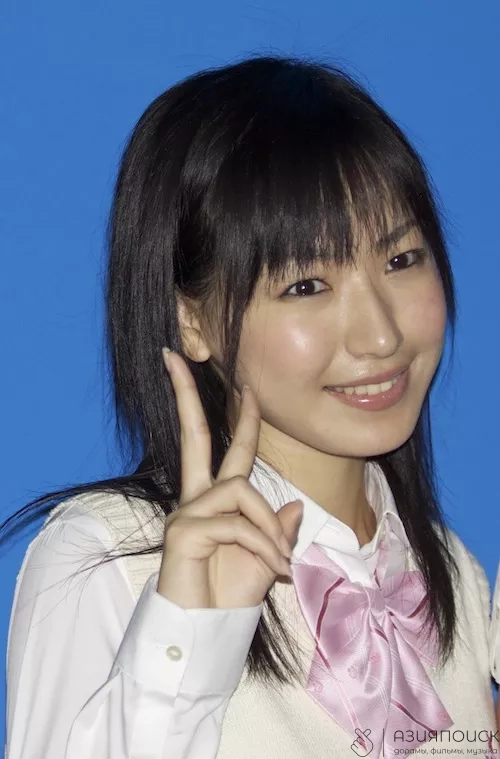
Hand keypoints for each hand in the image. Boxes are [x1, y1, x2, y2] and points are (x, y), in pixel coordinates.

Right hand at [157, 348, 303, 608]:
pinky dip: (261, 545)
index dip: (236, 417)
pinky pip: (235, 524)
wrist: (204, 633)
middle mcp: (196, 498)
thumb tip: (293, 506)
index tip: (244, 385)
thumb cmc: (230, 595)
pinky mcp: (183, 533)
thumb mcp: (266, 557)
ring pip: (240, 491)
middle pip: (193, 435)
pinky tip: (270, 569)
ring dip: (269, 526)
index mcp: (214, 499)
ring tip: (279, 562)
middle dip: (185, 395)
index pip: (222, 448)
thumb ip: (277, 530)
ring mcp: (186, 513)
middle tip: (173, 356)